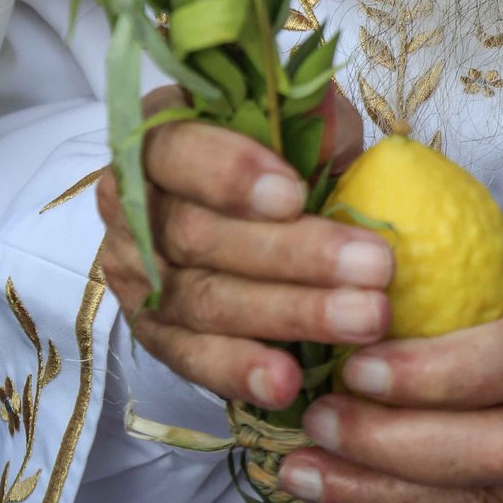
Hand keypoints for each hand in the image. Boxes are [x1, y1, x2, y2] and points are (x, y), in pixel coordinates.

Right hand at [96, 82, 391, 407]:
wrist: (240, 206)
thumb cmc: (277, 152)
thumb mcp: (296, 119)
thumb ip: (311, 120)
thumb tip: (336, 138)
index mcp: (157, 136)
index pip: (176, 151)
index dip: (231, 174)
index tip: (296, 195)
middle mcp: (129, 204)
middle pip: (198, 234)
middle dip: (292, 254)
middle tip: (373, 267)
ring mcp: (134, 273)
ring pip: (203, 300)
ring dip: (287, 314)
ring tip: (361, 320)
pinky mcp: (151, 331)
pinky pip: (190, 358)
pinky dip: (240, 371)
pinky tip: (288, 383)